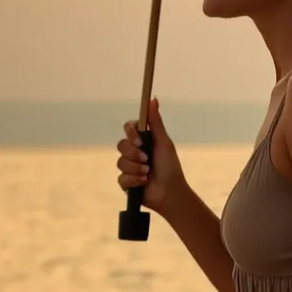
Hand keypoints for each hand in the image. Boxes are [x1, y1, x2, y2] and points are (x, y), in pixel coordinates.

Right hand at [117, 96, 186, 214]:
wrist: (170, 192)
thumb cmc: (170, 167)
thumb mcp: (163, 142)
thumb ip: (156, 122)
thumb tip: (153, 98)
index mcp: (143, 141)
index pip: (128, 129)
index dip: (131, 133)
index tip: (139, 140)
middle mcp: (134, 152)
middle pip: (121, 145)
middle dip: (134, 153)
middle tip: (146, 159)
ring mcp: (128, 167)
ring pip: (120, 162)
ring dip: (136, 168)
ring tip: (148, 173)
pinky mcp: (125, 182)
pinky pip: (122, 177)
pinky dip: (134, 180)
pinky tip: (144, 182)